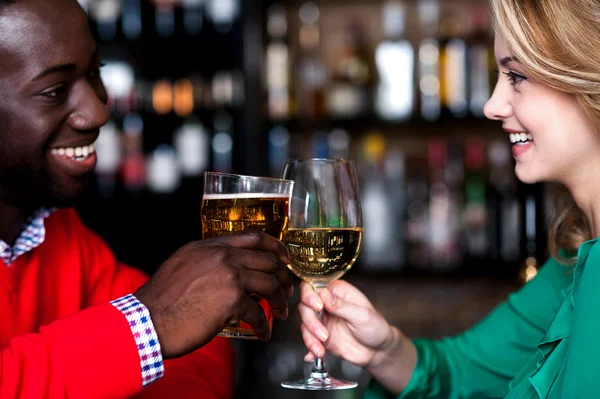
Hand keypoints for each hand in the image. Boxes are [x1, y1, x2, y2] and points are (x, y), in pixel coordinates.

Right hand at [135, 229, 292, 358]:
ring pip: (269, 284)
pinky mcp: (231, 301)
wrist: (147, 320)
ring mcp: (228, 276)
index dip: (275, 246)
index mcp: (210, 246)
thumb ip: (207, 260)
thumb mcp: (182, 264)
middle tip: (287, 290)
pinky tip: (264, 332)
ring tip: (281, 312)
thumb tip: (229, 267)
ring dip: (279, 301)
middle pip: (268, 260)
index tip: (285, 257)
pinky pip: (258, 312)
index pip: (252, 237)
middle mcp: (222, 256)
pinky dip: (265, 325)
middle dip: (283, 276)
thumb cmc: (161, 299)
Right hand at [299, 280, 397, 368]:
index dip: (310, 296)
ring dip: (310, 338)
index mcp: (338, 292)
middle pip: (305, 306)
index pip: (314, 287)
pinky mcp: (320, 336)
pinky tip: (312, 355)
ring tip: (321, 349)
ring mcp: (323, 320)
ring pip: (304, 324)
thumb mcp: (362, 316)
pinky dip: (309, 348)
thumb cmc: (376, 328)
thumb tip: (324, 294)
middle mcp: (327, 304)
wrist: (378, 352)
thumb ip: (342, 306)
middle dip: (310, 321)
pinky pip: (308, 340)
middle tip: (323, 335)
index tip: (318, 307)